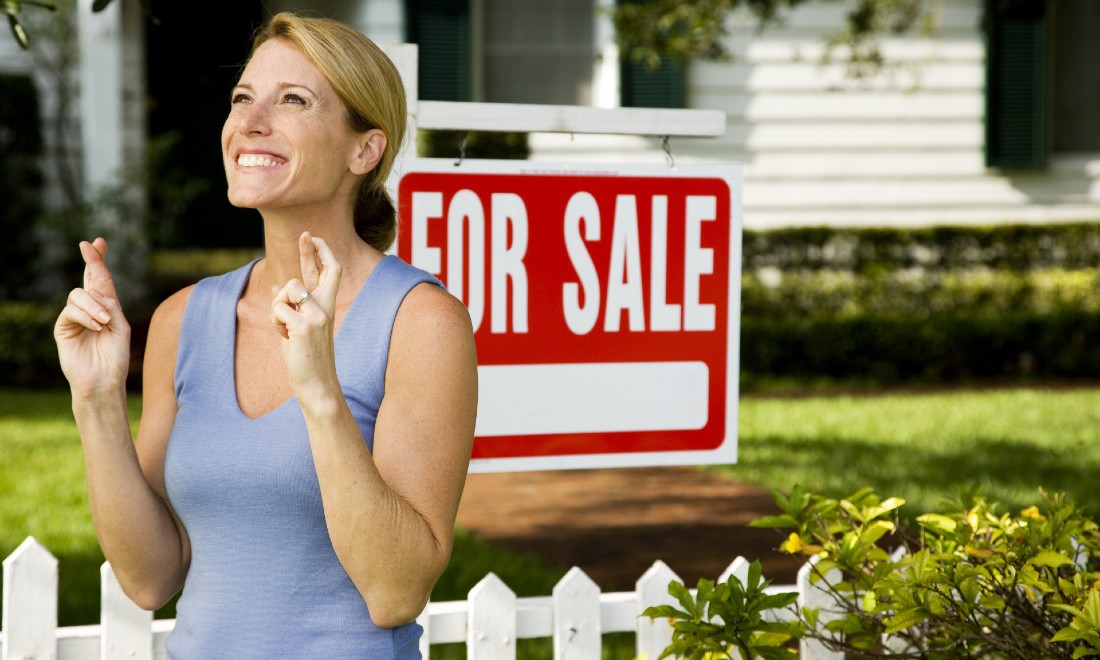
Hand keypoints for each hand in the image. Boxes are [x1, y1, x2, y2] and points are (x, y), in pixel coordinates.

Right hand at [54, 238, 131, 395]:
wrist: (103, 380)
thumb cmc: (115, 357)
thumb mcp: (120, 326)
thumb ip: (111, 305)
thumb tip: (96, 290)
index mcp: (106, 307)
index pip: (101, 279)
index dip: (98, 260)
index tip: (99, 241)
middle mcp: (90, 309)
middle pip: (87, 278)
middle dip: (91, 260)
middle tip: (88, 246)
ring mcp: (75, 317)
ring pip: (79, 295)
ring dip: (95, 307)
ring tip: (106, 322)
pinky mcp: (63, 327)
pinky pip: (71, 311)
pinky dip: (86, 317)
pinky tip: (97, 327)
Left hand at [270, 232, 342, 398]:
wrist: (317, 384)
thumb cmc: (306, 357)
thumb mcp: (297, 328)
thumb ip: (291, 307)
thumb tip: (275, 288)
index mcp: (326, 306)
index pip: (331, 272)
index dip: (322, 252)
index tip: (312, 237)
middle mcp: (326, 307)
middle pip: (324, 269)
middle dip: (311, 250)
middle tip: (305, 234)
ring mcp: (318, 315)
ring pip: (289, 288)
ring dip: (277, 305)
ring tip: (283, 327)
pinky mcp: (305, 326)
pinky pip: (278, 308)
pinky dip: (274, 321)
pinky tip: (283, 337)